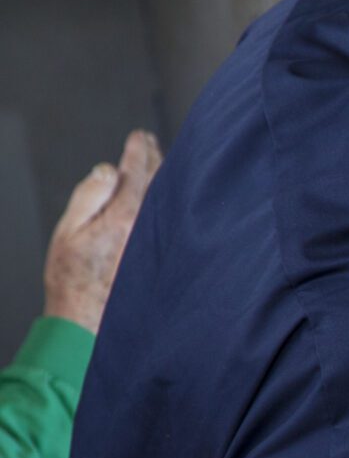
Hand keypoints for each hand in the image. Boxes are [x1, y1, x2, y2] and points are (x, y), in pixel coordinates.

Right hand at [43, 129, 162, 334]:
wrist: (89, 321)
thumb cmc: (73, 279)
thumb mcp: (69, 230)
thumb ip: (90, 195)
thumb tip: (110, 169)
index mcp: (126, 216)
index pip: (139, 171)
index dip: (139, 149)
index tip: (139, 136)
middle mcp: (150, 227)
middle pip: (161, 181)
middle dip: (156, 157)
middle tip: (150, 142)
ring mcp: (160, 241)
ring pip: (168, 199)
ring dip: (165, 178)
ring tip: (160, 163)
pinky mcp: (163, 255)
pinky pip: (170, 218)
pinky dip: (169, 201)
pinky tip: (165, 199)